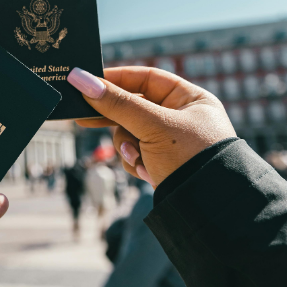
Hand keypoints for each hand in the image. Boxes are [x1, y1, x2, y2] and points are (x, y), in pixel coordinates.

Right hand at [67, 66, 235, 186]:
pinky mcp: (162, 163)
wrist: (207, 208)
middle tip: (83, 119)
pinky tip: (147, 172)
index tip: (88, 82)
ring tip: (137, 158)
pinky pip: (136, 154)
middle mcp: (181, 117)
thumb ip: (116, 103)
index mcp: (190, 99)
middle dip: (116, 120)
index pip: (146, 78)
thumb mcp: (152, 126)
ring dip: (127, 147)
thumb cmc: (190, 157)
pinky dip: (136, 162)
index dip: (117, 79)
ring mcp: (171, 142)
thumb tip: (80, 78)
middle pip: (134, 108)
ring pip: (130, 133)